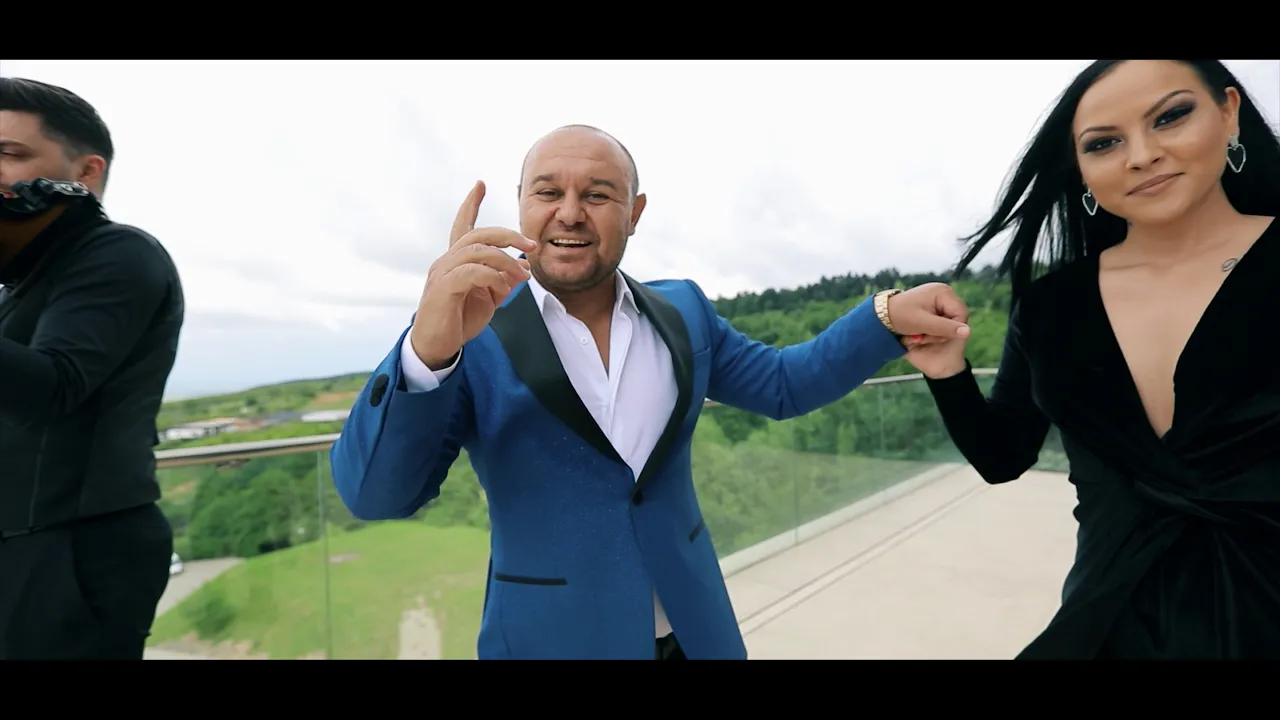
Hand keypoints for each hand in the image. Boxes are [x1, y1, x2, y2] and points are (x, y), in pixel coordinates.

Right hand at [409, 181, 535, 369]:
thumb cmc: (459, 320)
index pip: (462, 226)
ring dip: (506, 261)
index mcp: (456, 261)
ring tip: (522, 276)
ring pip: (477, 252)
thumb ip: (502, 281)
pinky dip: (492, 277)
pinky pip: (471, 272)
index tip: (480, 185)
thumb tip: (522, 270)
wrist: (437, 346)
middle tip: (531, 245)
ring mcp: (442, 273)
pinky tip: (503, 288)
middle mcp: (446, 261)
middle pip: (478, 235)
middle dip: (508, 235)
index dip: (470, 205)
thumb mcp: (488, 299)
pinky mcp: (443, 289)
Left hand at [887, 283, 970, 379]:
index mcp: (943, 292)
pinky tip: (921, 331)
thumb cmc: (901, 316)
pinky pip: (942, 320)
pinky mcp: (935, 304)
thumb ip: (945, 328)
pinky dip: (933, 328)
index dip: (951, 329)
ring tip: (919, 335)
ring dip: (936, 332)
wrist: (883, 313)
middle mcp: (944, 292)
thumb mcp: (923, 324)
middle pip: (956, 318)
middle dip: (941, 331)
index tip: (932, 336)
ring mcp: (940, 297)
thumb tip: (968, 332)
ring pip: (949, 321)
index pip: (961, 314)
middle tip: (922, 337)